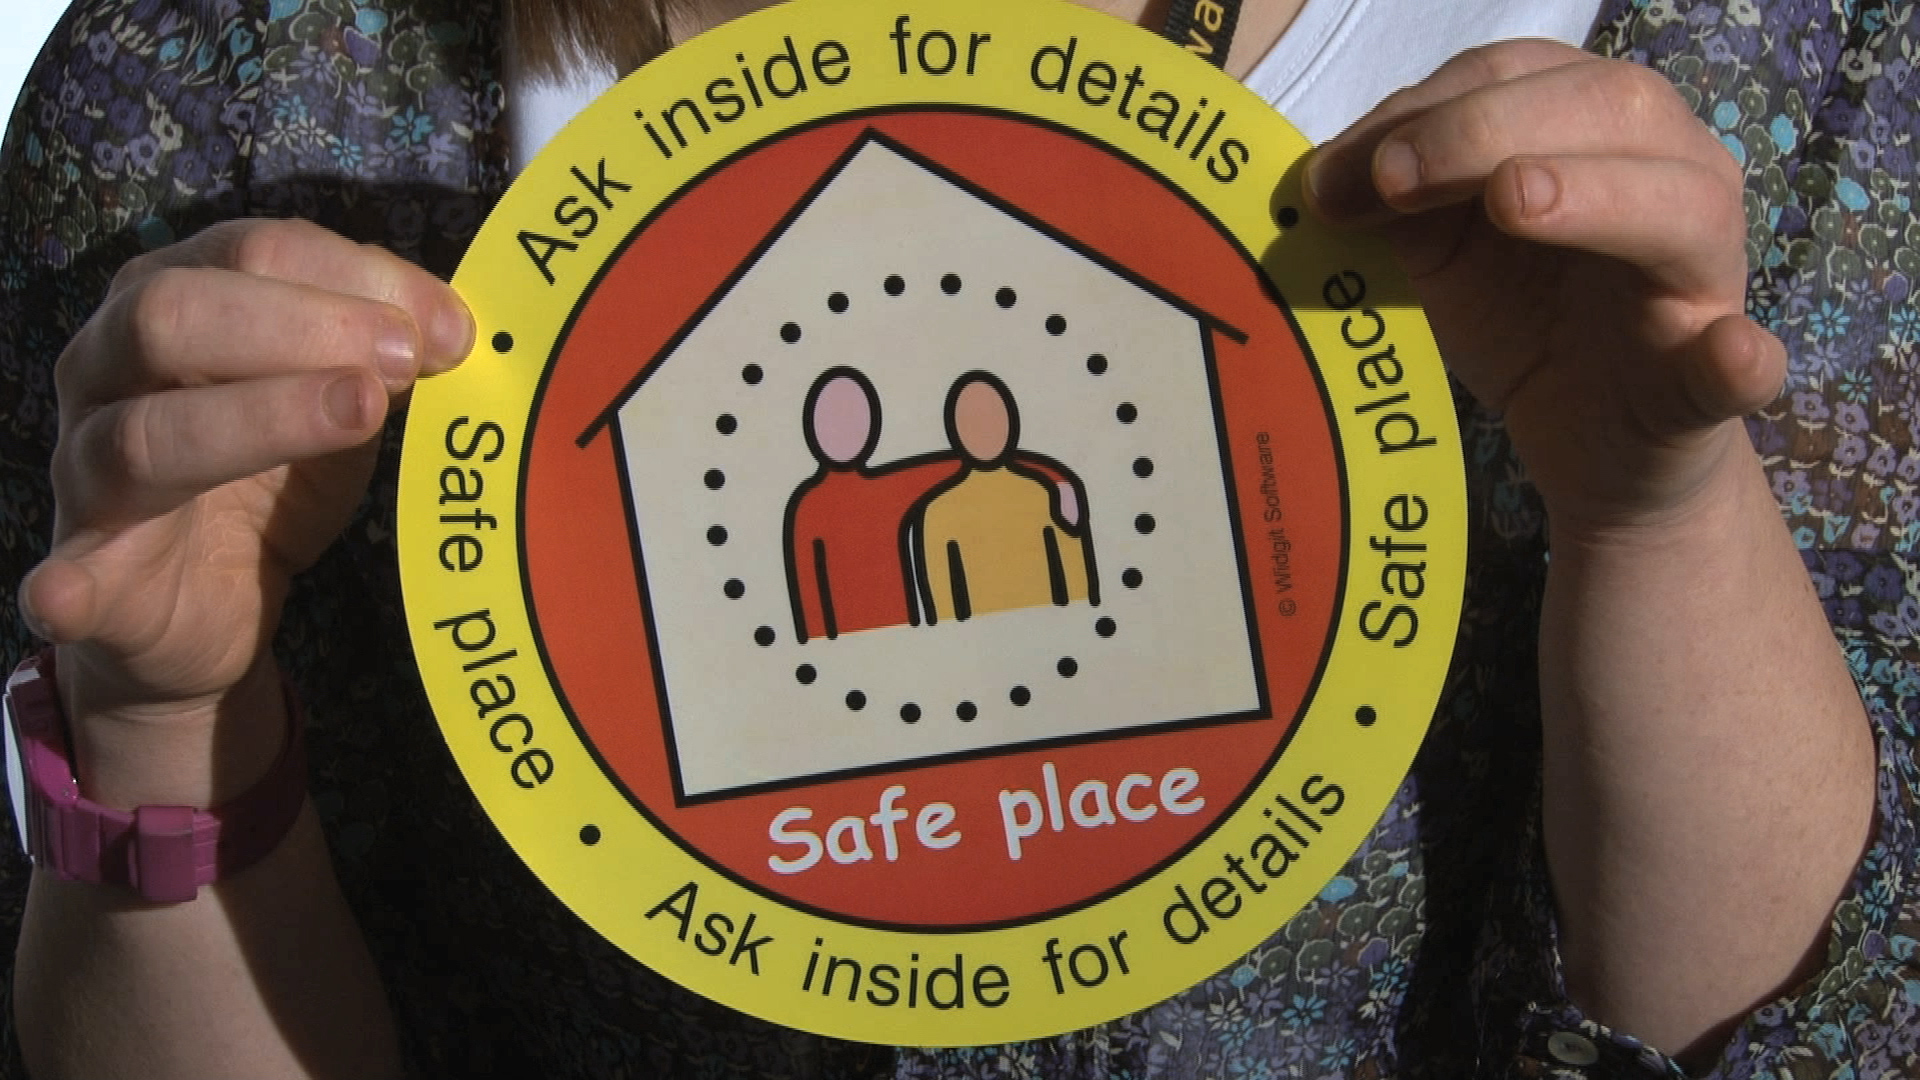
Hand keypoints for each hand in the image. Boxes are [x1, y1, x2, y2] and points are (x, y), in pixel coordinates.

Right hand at [17, 219, 470, 789]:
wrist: (208, 601)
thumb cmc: (273, 474)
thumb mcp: (340, 394)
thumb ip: (382, 347)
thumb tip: (451, 327)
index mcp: (172, 300)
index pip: (250, 252)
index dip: (354, 277)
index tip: (449, 327)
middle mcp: (107, 369)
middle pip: (173, 312)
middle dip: (302, 325)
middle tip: (402, 360)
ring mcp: (86, 469)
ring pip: (146, 432)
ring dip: (260, 416)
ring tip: (361, 409)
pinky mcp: (87, 575)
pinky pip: (69, 578)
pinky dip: (71, 587)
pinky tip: (68, 596)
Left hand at [1306, 40, 1782, 530]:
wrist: (1591, 449)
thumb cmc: (1523, 322)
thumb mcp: (1442, 250)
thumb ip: (1396, 201)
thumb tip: (1320, 177)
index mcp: (1602, 130)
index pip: (1522, 74)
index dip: (1427, 105)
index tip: (1336, 172)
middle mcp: (1674, 177)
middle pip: (1609, 108)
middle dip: (1486, 128)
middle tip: (1397, 177)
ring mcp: (1704, 279)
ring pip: (1683, 206)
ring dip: (1595, 193)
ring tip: (1514, 198)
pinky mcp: (1710, 382)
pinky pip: (1742, 361)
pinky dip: (1738, 356)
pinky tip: (1726, 349)